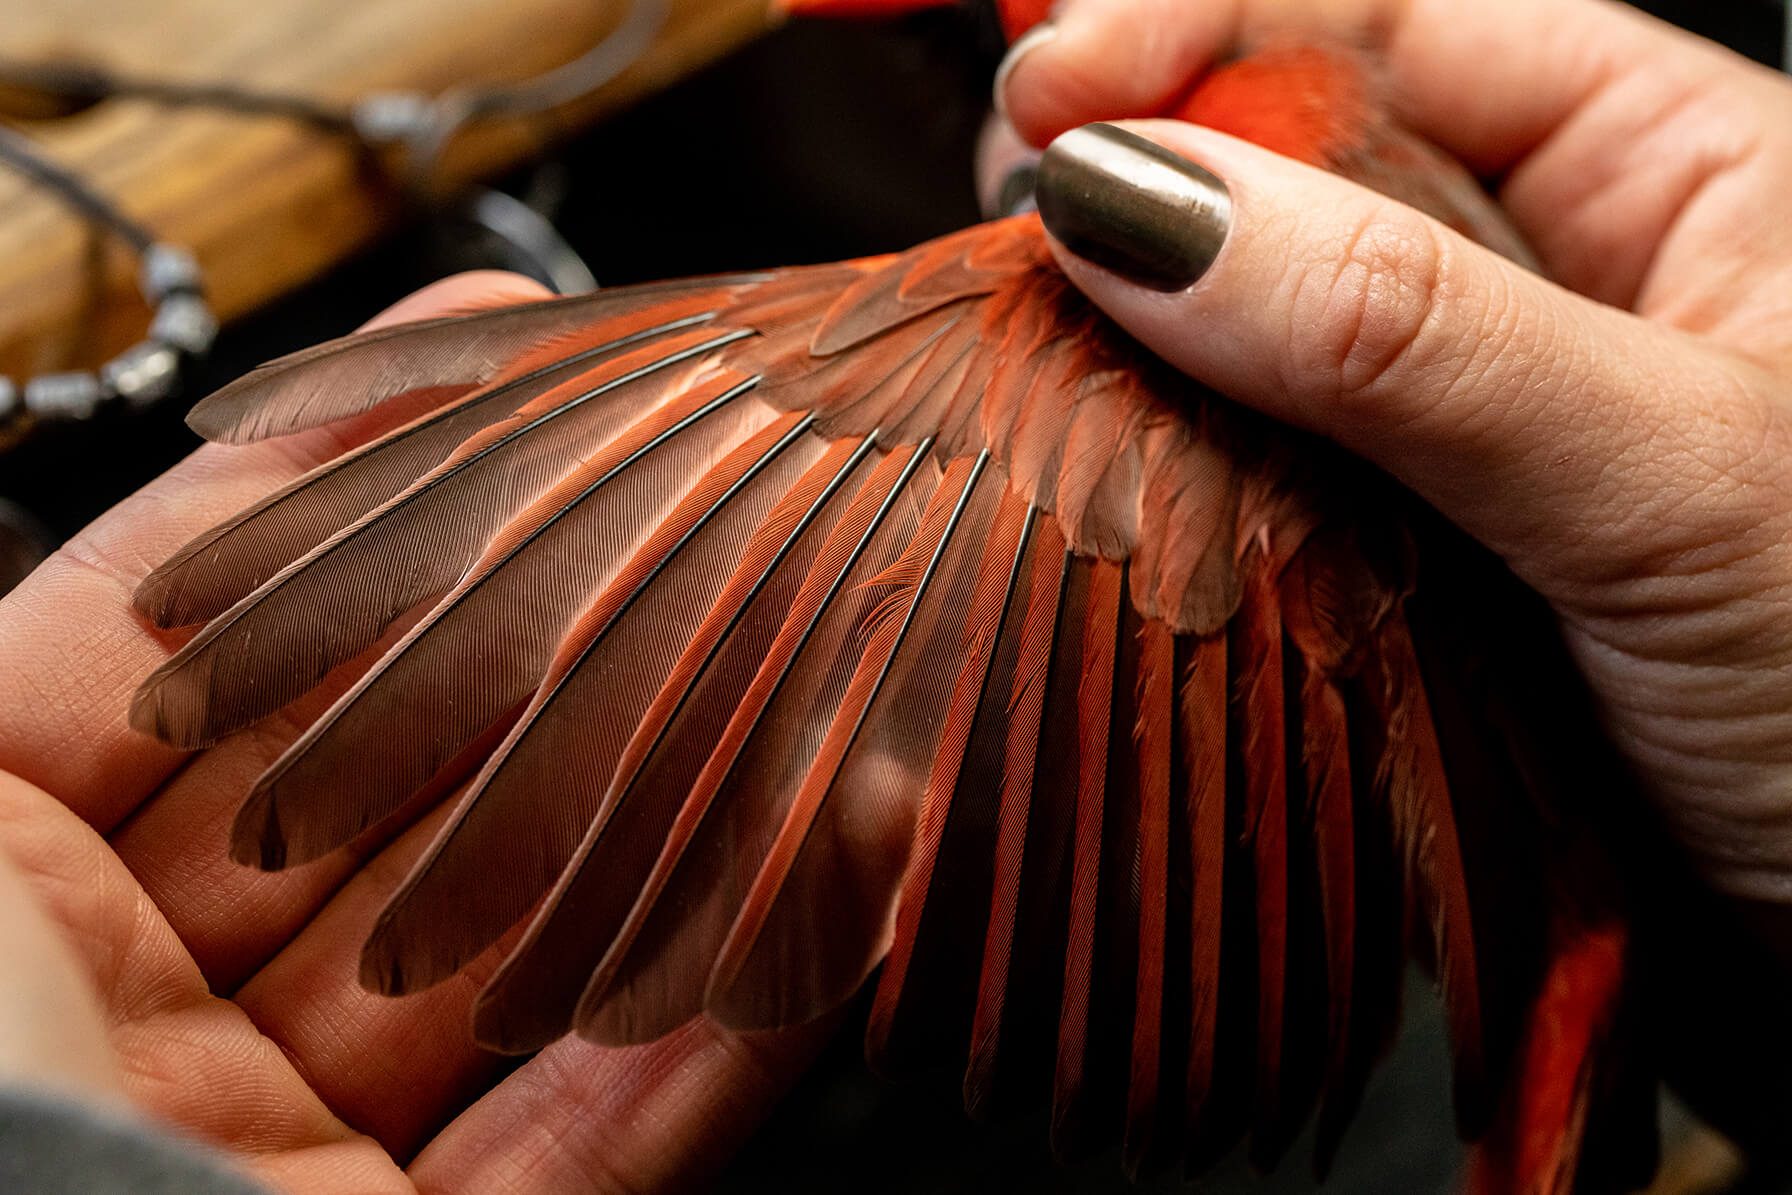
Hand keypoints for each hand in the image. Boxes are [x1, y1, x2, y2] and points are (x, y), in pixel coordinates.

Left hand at [0, 274, 829, 1193]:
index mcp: (9, 881)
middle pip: (416, 788)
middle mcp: (158, 1009)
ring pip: (539, 955)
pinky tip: (848, 879)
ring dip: (696, 824)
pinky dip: (736, 1021)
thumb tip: (282, 419)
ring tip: (834, 686)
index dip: (359, 492)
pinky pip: (609, 1145)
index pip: (230, 640)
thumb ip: (110, 610)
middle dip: (567, 655)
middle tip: (713, 520)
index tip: (489, 370)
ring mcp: (300, 1147)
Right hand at [1002, 0, 1791, 907]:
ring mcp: (1477, 416)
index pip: (1398, 27)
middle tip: (1014, 226)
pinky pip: (1260, 466)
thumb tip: (1136, 206)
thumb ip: (1403, 335)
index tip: (1046, 103)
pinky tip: (1105, 471)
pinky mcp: (1413, 549)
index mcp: (1677, 169)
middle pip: (1307, 160)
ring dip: (1143, 333)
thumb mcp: (1659, 482)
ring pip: (1266, 321)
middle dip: (1150, 180)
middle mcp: (1568, 273)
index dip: (1201, 35)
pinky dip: (1172, 466)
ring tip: (1027, 347)